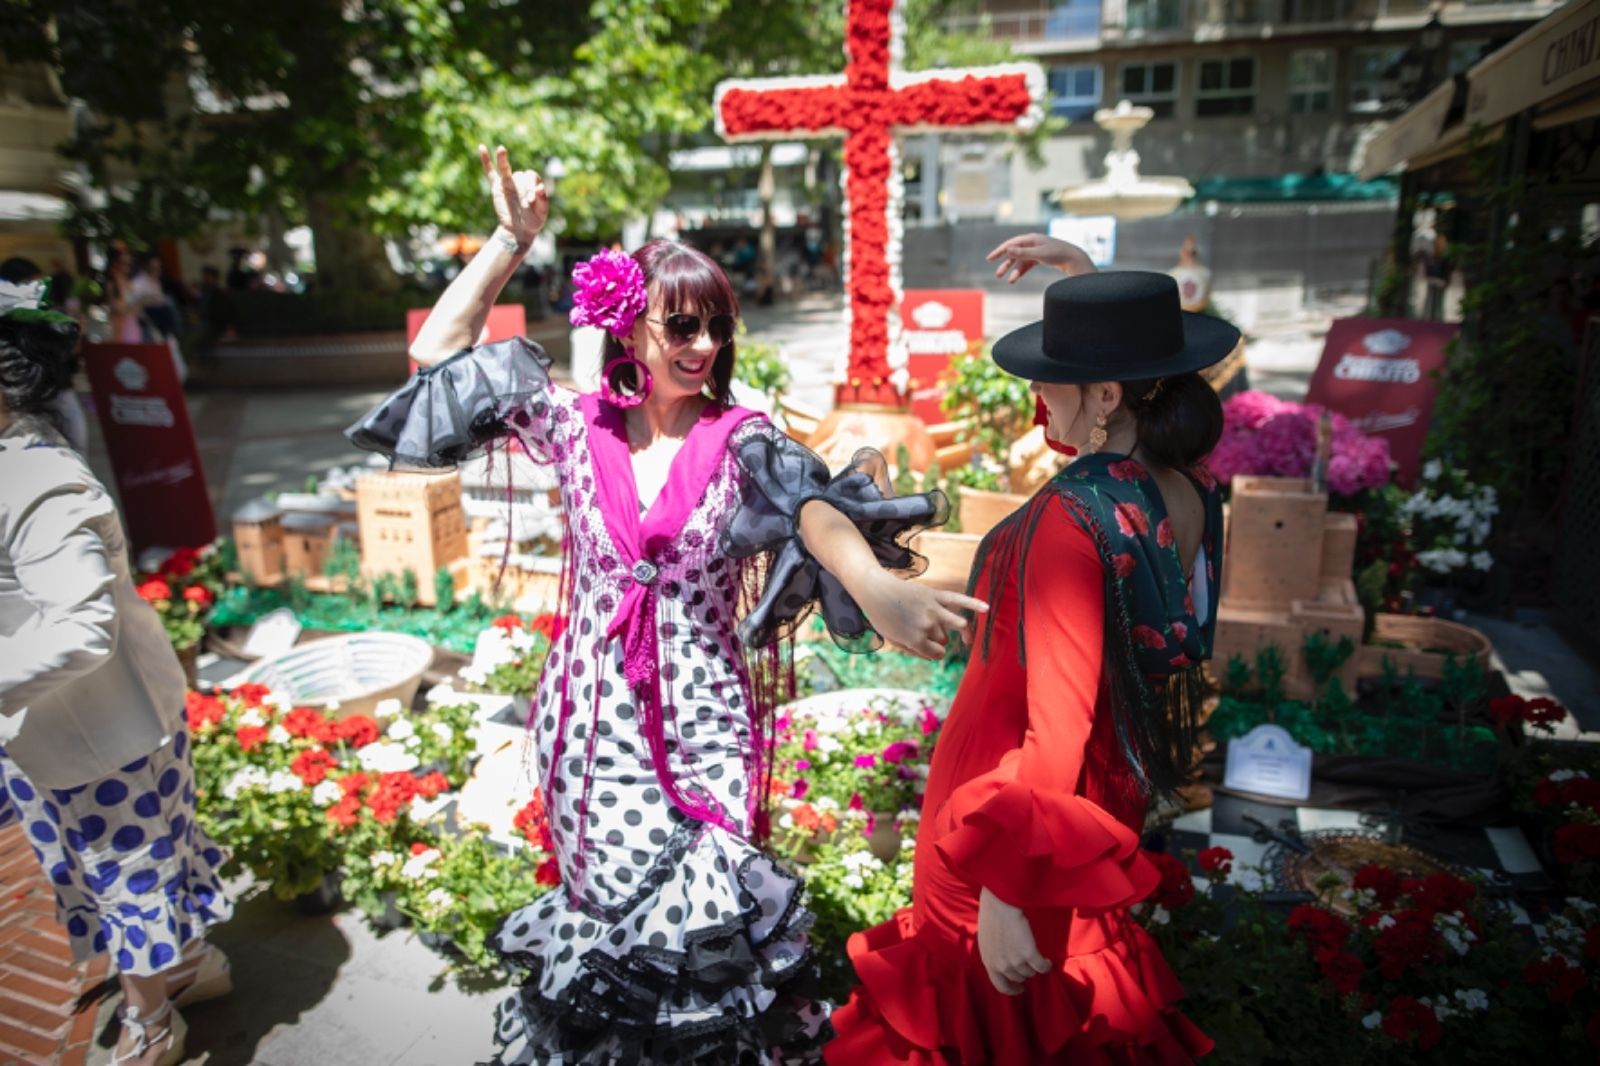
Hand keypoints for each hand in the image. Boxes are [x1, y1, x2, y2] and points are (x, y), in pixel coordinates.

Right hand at [478, 144, 548, 247]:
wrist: (519, 231)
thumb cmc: (533, 221)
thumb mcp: (541, 213)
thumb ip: (543, 200)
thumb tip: (540, 187)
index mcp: (533, 183)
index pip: (531, 177)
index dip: (531, 187)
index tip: (530, 202)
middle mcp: (521, 180)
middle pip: (520, 175)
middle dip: (523, 188)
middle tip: (525, 204)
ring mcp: (508, 182)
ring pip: (505, 169)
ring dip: (504, 162)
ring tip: (502, 149)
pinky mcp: (496, 187)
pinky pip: (490, 172)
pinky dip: (485, 160)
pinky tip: (482, 147)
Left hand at [856, 572, 986, 659]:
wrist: (876, 590)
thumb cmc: (883, 617)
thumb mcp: (893, 640)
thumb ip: (915, 651)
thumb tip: (938, 655)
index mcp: (915, 639)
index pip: (937, 654)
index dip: (932, 652)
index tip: (924, 647)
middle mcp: (927, 625)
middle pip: (944, 638)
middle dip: (936, 638)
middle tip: (921, 629)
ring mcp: (933, 609)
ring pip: (958, 625)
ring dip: (963, 632)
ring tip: (966, 638)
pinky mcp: (935, 595)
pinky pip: (959, 599)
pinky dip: (974, 603)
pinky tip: (986, 609)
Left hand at [977, 887, 1049, 995]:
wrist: (1000, 905)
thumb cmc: (991, 917)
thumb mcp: (986, 942)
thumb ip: (993, 956)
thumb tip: (1001, 964)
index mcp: (988, 962)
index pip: (1001, 986)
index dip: (1012, 990)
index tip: (1020, 988)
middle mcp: (1001, 966)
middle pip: (1018, 978)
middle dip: (1024, 973)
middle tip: (1029, 966)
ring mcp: (1015, 961)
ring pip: (1030, 972)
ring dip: (1035, 967)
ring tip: (1038, 960)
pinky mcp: (1028, 954)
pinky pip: (1041, 967)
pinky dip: (1046, 966)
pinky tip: (1048, 962)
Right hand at [986, 234, 1095, 283]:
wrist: (1074, 259)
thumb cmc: (1057, 254)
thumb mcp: (1038, 254)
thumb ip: (1022, 253)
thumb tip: (1007, 249)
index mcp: (1031, 239)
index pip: (1011, 244)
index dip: (999, 251)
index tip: (990, 259)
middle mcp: (1032, 243)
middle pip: (1014, 253)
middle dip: (1006, 264)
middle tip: (997, 274)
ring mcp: (1036, 251)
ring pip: (1021, 261)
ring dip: (1014, 271)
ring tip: (1010, 281)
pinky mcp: (1041, 258)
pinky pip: (1027, 265)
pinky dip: (1021, 271)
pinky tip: (1016, 279)